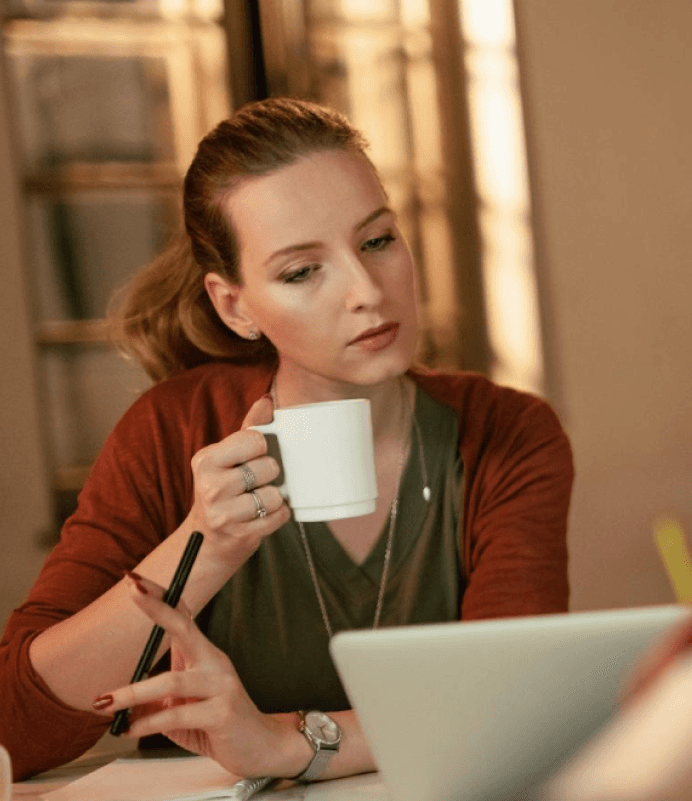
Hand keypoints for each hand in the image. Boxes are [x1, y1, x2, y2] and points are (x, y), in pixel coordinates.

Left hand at [93, 575, 303, 777]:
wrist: (262, 747)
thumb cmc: (218, 724)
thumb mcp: (184, 708)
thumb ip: (157, 700)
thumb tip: (120, 703)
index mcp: (205, 656)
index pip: (183, 617)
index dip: (161, 598)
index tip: (136, 581)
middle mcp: (215, 663)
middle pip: (184, 626)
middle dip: (157, 608)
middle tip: (132, 591)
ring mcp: (221, 686)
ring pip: (171, 680)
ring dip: (133, 691)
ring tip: (105, 703)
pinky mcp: (222, 713)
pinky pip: (177, 714)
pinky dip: (148, 722)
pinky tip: (130, 730)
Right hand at [188, 394, 290, 558]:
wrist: (207, 539)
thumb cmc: (222, 491)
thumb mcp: (227, 457)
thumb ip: (248, 428)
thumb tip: (267, 400)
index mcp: (206, 460)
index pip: (254, 439)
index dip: (262, 447)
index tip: (253, 456)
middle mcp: (210, 486)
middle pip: (268, 467)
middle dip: (269, 475)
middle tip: (255, 483)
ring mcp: (224, 514)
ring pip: (274, 495)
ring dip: (274, 498)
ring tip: (258, 500)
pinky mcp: (241, 535)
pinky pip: (279, 516)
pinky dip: (278, 515)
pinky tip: (262, 515)